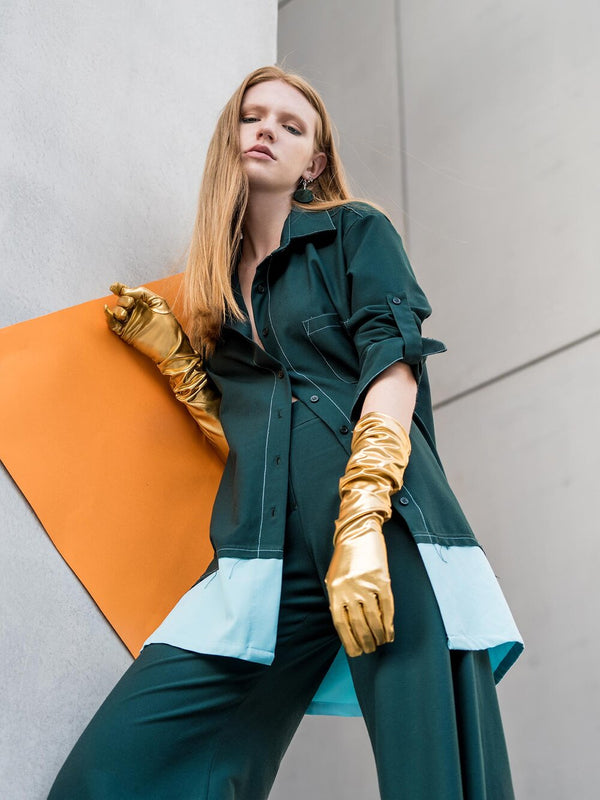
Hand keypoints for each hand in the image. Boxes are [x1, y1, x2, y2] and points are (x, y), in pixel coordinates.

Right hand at [104, 282, 185, 363]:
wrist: (172, 345)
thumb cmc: (169, 325)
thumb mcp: (158, 302)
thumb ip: (142, 293)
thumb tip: (125, 291)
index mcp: (142, 304)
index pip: (127, 293)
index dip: (119, 288)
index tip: (114, 287)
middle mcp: (135, 312)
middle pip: (121, 301)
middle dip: (123, 300)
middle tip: (130, 304)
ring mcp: (130, 322)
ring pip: (116, 312)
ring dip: (117, 310)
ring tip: (124, 314)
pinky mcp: (126, 333)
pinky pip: (113, 325)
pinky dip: (109, 318)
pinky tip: (109, 313)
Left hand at [324, 518, 393, 656]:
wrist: (359, 533)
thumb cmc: (345, 558)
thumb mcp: (334, 578)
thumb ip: (338, 601)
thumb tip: (346, 628)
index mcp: (335, 591)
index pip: (341, 624)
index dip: (349, 642)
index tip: (356, 652)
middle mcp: (350, 589)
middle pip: (358, 624)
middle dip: (365, 641)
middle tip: (370, 649)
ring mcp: (366, 584)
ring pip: (374, 618)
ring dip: (378, 635)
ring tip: (380, 643)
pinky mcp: (382, 580)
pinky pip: (387, 607)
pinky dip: (389, 623)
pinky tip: (390, 633)